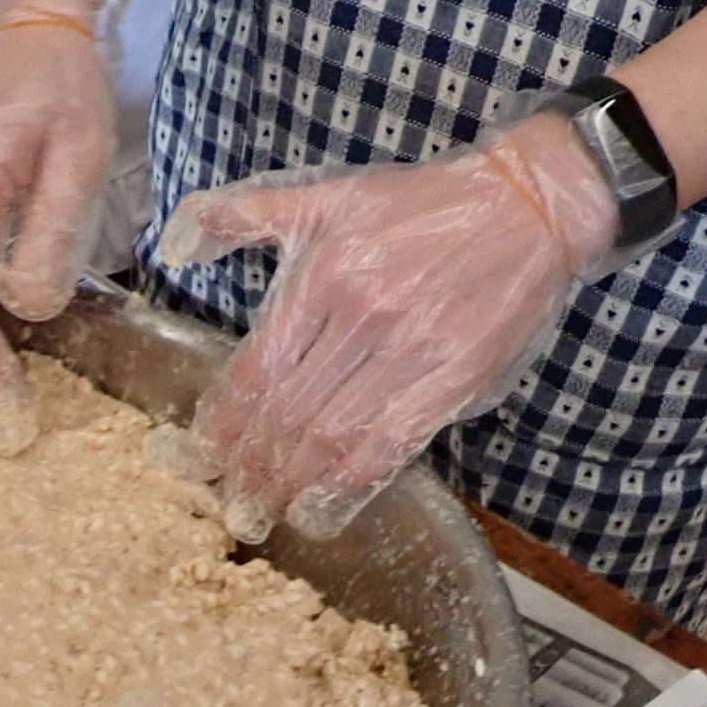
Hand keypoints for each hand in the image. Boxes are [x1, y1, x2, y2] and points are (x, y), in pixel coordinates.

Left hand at [158, 112, 618, 539]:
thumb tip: (177, 241)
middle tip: (231, 499)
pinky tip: (322, 508)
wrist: (529, 204)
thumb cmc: (424, 205)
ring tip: (266, 512)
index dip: (226, 420)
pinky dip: (351, 484)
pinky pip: (391, 443)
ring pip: (332, 435)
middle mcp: (362, 314)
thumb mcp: (330, 194)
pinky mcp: (455, 377)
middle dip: (251, 464)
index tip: (205, 453)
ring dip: (291, 482)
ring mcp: (412, 349)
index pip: (258, 366)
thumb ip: (248, 214)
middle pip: (288, 411)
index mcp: (326, 273)